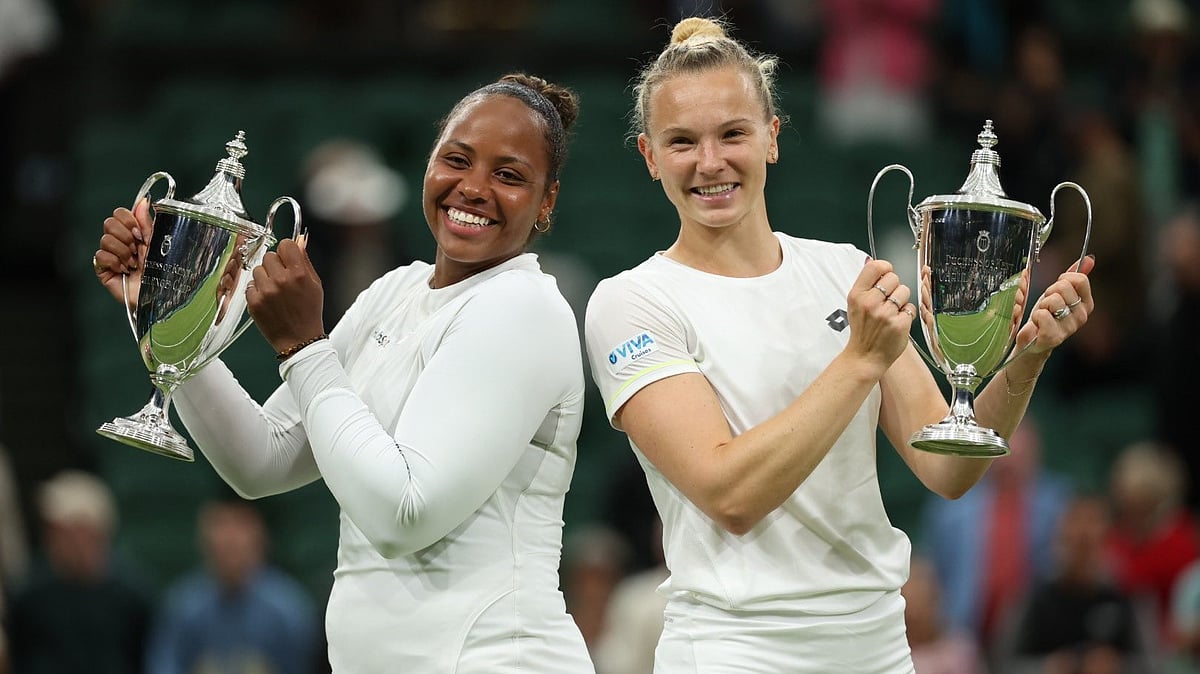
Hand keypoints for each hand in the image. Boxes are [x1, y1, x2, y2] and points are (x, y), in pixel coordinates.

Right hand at [94, 198, 152, 308]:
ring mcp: (111, 255)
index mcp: (134, 233)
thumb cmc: (163, 271)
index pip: (120, 213)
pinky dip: (115, 262)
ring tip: (134, 264)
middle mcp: (120, 242)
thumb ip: (148, 223)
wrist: (160, 294)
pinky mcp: (103, 269)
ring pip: (105, 239)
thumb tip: (142, 200)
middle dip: (126, 236)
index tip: (141, 234)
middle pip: (109, 223)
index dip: (129, 220)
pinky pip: (100, 256)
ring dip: (123, 252)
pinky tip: (125, 271)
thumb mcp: (157, 243)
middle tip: (137, 249)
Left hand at [246, 235, 325, 354]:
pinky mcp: (254, 302)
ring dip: (264, 277)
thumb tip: (299, 242)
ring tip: (274, 291)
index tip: (287, 257)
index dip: (286, 250)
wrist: (300, 340)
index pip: (285, 245)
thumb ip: (306, 262)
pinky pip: (250, 286)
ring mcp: (265, 291)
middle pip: (269, 256)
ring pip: (257, 270)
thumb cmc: (309, 313)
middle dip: (275, 265)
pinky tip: (267, 300)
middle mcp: (281, 280)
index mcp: (299, 274)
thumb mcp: (316, 285)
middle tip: (282, 278)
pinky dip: (257, 291)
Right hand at [846, 258, 915, 374]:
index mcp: (857, 295)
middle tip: (887, 301)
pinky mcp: (899, 324)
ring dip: (902, 301)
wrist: (865, 357)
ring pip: (904, 291)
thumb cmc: (862, 331)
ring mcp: (885, 313)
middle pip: (894, 278)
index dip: (885, 268)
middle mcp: (870, 302)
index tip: (886, 274)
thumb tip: (871, 261)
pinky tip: (897, 322)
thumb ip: (865, 284)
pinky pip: (911, 308)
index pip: (875, 267)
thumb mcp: (855, 305)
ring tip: (892, 312)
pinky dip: (907, 314)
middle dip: (894, 287)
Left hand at [1014, 254, 1095, 355]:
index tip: (1056, 288)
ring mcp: (1069, 327)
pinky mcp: (1054, 336)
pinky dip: (1034, 317)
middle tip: (1046, 305)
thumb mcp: (1058, 293)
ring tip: (1041, 315)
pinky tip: (1037, 325)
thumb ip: (1072, 276)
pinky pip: (1042, 314)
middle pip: (1063, 287)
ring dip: (1040, 305)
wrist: (1031, 341)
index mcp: (1085, 303)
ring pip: (1052, 300)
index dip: (1063, 279)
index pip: (1080, 279)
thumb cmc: (1044, 316)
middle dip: (1048, 292)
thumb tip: (1089, 259)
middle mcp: (1081, 316)